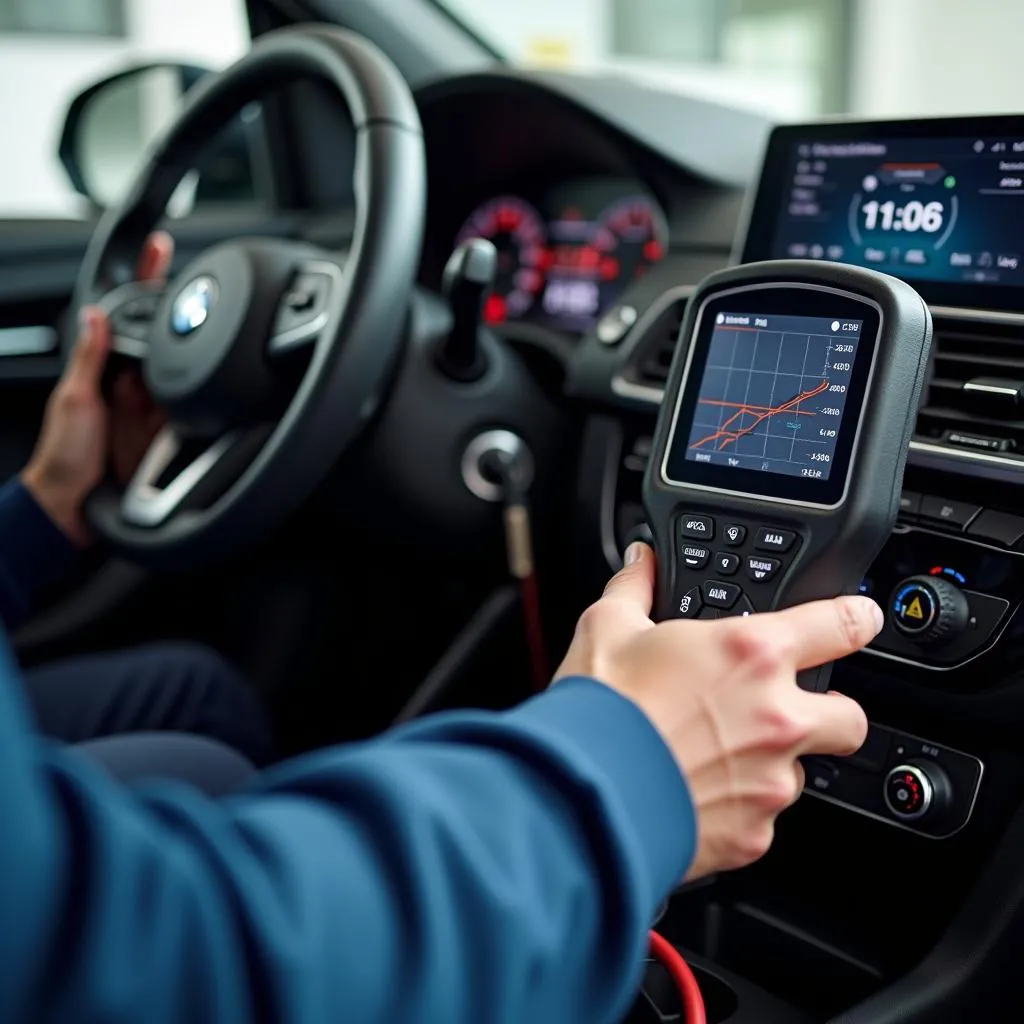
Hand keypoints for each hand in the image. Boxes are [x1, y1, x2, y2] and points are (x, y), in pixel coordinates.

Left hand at [21, 232, 172, 544]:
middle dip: (176, 321)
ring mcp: (151, 404)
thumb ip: (87, 357)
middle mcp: (129, 381)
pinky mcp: (170, 429)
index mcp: (100, 365)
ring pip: (181, 369)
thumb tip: (94, 314)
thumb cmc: (65, 455)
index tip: (161, 248)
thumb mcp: (72, 400)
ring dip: (190, 362)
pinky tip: (206, 390)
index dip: (145, 281)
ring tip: (192, 356)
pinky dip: (202, 396)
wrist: (78, 505)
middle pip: (162, 338)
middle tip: (197, 294)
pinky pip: (191, 405)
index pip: (126, 313)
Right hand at [555, 542, 878, 879]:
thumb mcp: (608, 627)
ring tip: (714, 757)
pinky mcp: (754, 834)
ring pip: (802, 772)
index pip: (839, 625)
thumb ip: (635, 586)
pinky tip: (696, 793)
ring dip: (772, 764)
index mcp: (750, 653)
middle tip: (785, 710)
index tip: (862, 619)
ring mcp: (770, 780)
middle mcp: (776, 716)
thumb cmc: (599, 711)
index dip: (858, 618)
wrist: (582, 797)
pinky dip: (740, 808)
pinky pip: (763, 818)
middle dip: (830, 713)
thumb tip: (641, 561)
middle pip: (850, 717)